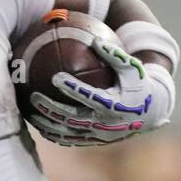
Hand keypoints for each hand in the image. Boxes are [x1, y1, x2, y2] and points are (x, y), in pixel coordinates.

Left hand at [29, 39, 170, 146]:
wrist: (149, 114)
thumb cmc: (138, 85)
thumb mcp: (132, 68)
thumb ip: (114, 55)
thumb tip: (95, 39)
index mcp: (114, 104)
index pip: (89, 96)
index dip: (72, 88)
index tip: (56, 77)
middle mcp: (104, 123)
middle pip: (72, 118)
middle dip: (51, 108)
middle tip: (34, 97)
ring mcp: (97, 135)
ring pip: (67, 132)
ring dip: (47, 124)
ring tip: (31, 112)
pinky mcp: (93, 141)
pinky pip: (69, 140)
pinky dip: (54, 135)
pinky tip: (39, 126)